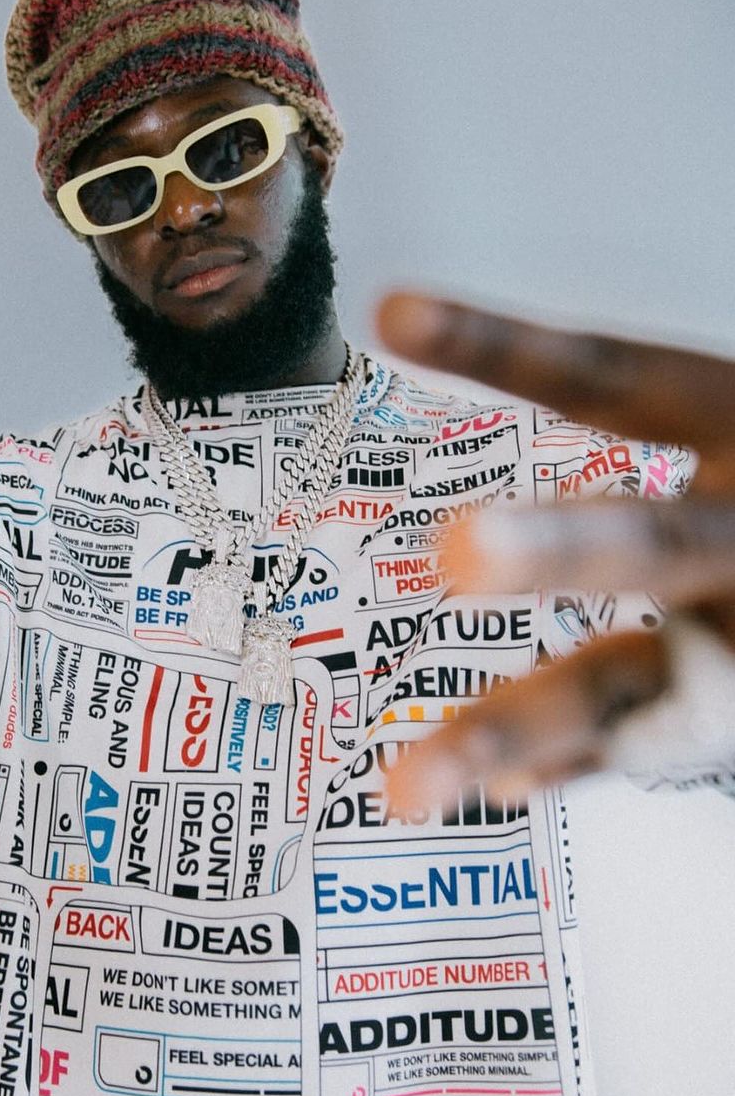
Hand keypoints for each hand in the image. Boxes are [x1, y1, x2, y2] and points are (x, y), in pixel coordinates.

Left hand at [373, 293, 734, 809]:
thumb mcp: (723, 449)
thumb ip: (621, 470)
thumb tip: (467, 456)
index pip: (617, 377)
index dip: (506, 346)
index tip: (393, 308)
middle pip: (656, 542)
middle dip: (561, 549)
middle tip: (460, 550)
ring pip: (633, 689)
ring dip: (518, 731)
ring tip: (412, 783)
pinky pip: (649, 749)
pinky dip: (570, 766)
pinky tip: (498, 786)